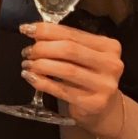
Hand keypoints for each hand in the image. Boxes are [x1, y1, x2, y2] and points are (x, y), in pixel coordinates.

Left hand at [19, 20, 125, 137]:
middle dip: (42, 48)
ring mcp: (105, 85)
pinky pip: (63, 90)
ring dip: (40, 65)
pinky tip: (31, 78)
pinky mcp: (95, 103)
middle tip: (27, 52)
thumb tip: (34, 31)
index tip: (26, 29)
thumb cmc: (89, 77)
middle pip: (69, 50)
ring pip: (66, 70)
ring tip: (26, 64)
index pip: (73, 33)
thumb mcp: (83, 57)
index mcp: (109, 46)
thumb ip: (66, 43)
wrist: (105, 109)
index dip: (47, 30)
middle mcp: (112, 64)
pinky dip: (43, 83)